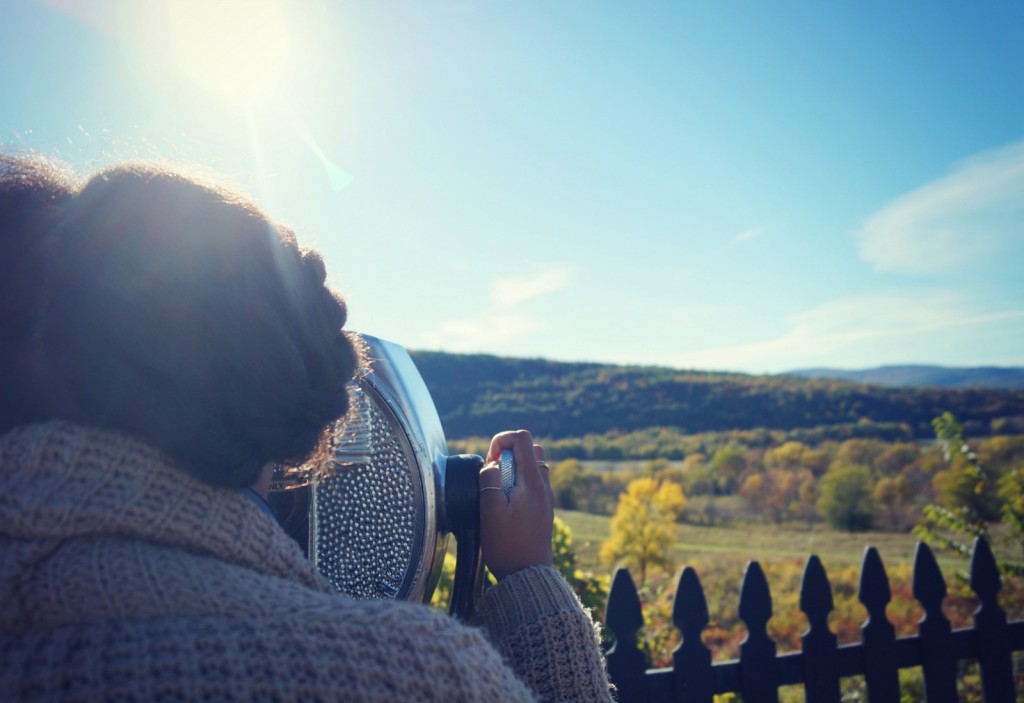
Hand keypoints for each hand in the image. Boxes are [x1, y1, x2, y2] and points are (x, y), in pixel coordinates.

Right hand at [478, 429, 553, 580]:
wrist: (527, 576)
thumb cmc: (506, 545)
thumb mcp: (490, 510)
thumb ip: (490, 479)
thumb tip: (493, 464)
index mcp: (532, 482)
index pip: (522, 438)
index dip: (501, 441)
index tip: (489, 462)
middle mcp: (543, 486)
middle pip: (531, 449)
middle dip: (508, 453)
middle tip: (493, 474)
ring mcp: (545, 498)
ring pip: (532, 466)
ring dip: (513, 469)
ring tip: (497, 490)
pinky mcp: (543, 510)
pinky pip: (532, 483)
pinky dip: (518, 483)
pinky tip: (505, 504)